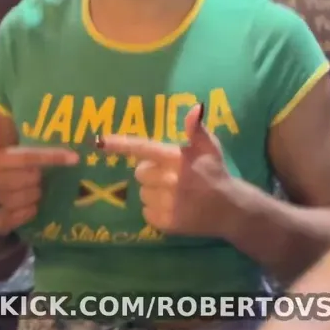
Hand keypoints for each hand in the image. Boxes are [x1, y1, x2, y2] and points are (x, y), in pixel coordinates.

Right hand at [0, 106, 78, 232]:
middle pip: (32, 178)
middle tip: (35, 174)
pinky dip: (28, 210)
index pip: (26, 157)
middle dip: (37, 176)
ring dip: (34, 194)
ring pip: (31, 197)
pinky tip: (27, 205)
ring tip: (29, 189)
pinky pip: (24, 215)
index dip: (51, 156)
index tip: (74, 157)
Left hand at [99, 105, 235, 236]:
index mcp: (177, 159)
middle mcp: (170, 181)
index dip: (120, 144)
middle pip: (140, 172)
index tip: (99, 141)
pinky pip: (146, 213)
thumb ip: (197, 129)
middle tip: (170, 175)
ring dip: (153, 192)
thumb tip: (194, 107)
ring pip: (142, 193)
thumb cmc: (216, 174)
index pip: (144, 148)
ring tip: (174, 193)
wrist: (230, 210)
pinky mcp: (166, 222)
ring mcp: (167, 203)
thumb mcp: (210, 147)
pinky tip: (173, 207)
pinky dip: (155, 210)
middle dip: (150, 172)